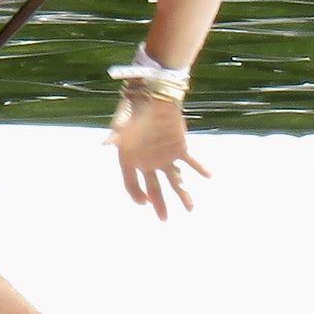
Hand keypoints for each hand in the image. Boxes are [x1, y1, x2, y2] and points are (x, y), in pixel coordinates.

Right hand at [104, 93, 208, 219]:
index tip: (144, 202)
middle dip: (159, 204)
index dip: (137, 194)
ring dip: (182, 193)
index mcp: (130, 159)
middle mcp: (147, 162)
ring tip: (190, 208)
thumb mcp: (123, 120)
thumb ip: (116, 133)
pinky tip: (209, 176)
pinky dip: (199, 168)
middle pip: (154, 188)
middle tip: (164, 219)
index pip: (132, 183)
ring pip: (174, 180)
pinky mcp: (179, 147)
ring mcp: (164, 156)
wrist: (151, 94)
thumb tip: (104, 143)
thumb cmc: (133, 108)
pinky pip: (190, 161)